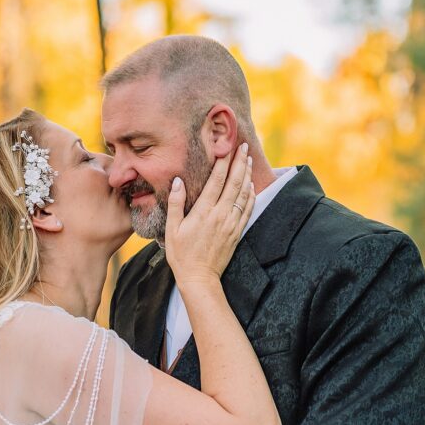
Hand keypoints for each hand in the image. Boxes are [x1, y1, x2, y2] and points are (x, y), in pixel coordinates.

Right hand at [165, 142, 254, 288]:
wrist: (199, 278)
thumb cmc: (181, 254)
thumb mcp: (172, 229)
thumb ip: (175, 204)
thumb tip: (178, 181)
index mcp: (203, 212)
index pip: (216, 180)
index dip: (223, 162)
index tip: (227, 147)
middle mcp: (220, 215)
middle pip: (234, 183)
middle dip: (239, 163)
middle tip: (244, 147)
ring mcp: (231, 223)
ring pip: (243, 194)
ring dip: (247, 175)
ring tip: (249, 160)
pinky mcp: (237, 232)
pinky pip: (247, 209)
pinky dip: (251, 195)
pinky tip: (252, 186)